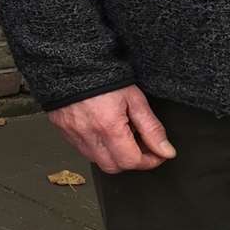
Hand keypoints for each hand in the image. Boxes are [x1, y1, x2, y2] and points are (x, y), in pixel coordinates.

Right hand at [47, 85, 176, 173]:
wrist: (72, 62)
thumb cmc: (104, 76)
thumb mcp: (135, 99)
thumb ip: (151, 128)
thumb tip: (166, 150)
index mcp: (109, 127)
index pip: (132, 161)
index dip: (150, 160)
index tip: (158, 153)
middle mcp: (89, 135)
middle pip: (114, 167)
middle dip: (130, 160)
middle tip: (139, 144)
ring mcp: (73, 134)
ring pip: (97, 161)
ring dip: (112, 155)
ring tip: (119, 135)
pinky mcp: (63, 130)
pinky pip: (82, 149)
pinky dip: (95, 147)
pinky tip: (101, 131)